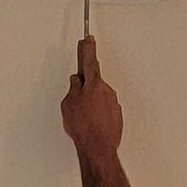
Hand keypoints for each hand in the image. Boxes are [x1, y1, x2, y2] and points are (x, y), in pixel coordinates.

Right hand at [62, 37, 123, 166]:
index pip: (89, 60)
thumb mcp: (69, 104)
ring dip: (91, 101)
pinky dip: (97, 112)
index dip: (88, 48)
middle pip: (94, 80)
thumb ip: (73, 89)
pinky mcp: (116, 115)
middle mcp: (107, 91)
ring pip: (99, 96)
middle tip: (77, 92)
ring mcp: (113, 103)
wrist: (98, 147)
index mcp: (94, 83)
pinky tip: (90, 122)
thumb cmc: (84, 127)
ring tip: (81, 116)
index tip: (88, 39)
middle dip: (85, 84)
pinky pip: (104, 108)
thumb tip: (76, 83)